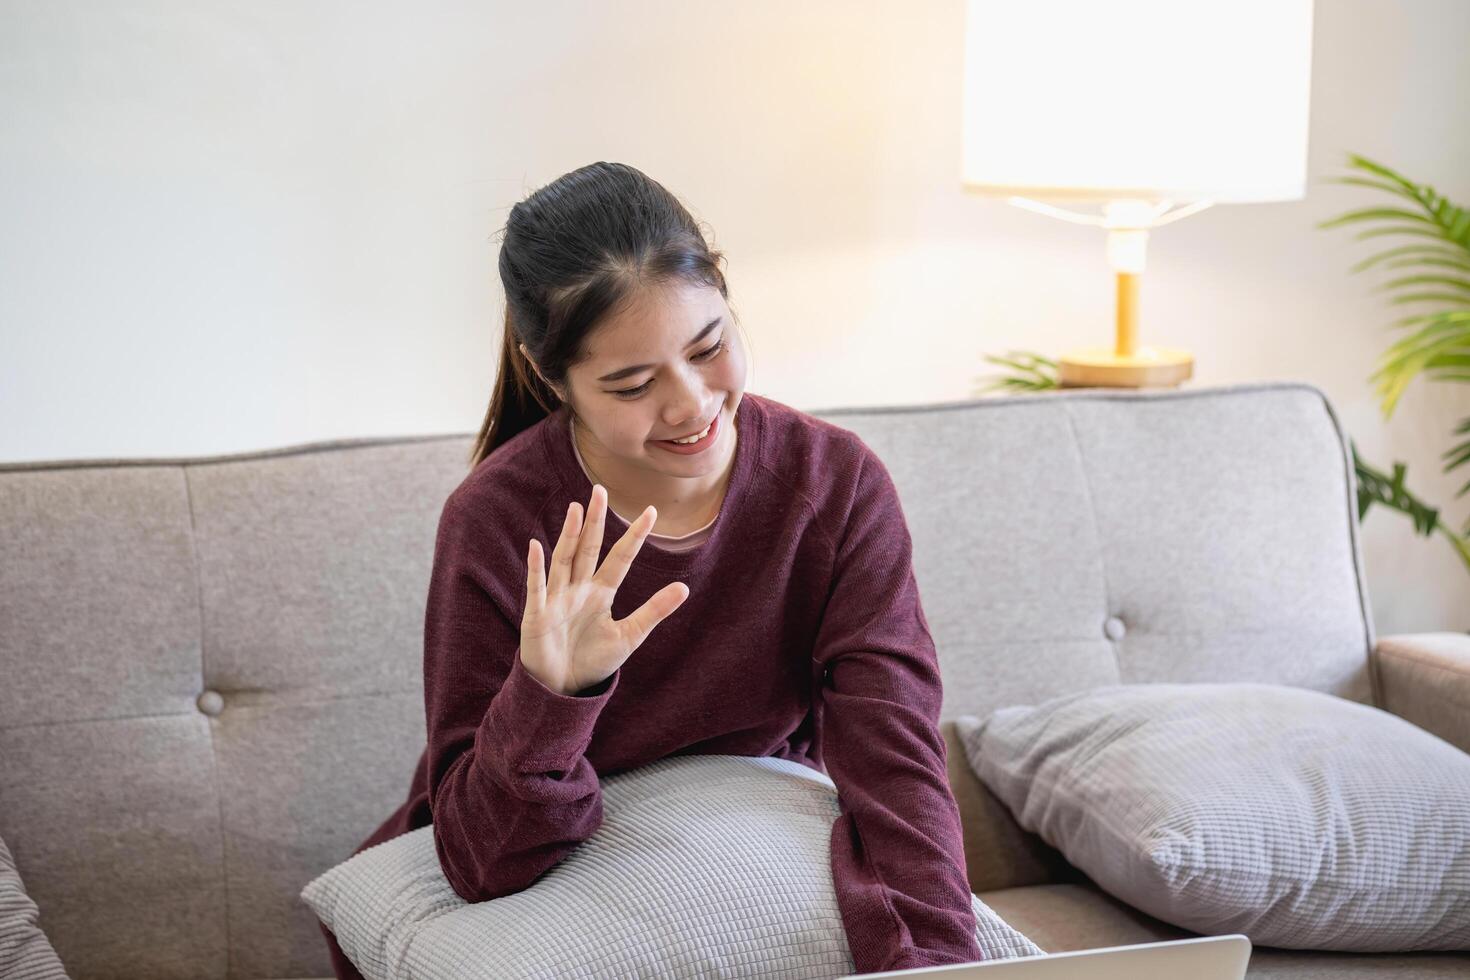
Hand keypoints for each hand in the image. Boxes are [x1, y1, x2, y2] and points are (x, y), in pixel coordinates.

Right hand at [519, 484, 688, 695]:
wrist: (562, 689)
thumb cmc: (593, 661)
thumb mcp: (629, 636)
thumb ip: (653, 611)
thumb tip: (684, 588)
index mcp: (601, 593)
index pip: (620, 558)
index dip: (634, 536)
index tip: (651, 512)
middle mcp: (579, 589)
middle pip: (588, 548)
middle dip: (595, 521)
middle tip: (600, 490)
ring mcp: (557, 598)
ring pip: (564, 560)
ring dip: (569, 535)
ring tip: (576, 509)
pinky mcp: (538, 614)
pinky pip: (537, 587)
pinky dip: (536, 568)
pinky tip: (537, 546)